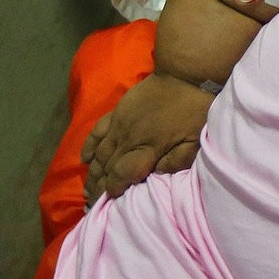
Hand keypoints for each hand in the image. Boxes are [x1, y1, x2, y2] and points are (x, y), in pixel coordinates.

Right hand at [83, 71, 215, 203]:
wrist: (184, 75)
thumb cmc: (194, 109)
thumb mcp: (194, 140)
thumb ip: (176, 161)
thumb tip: (155, 174)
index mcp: (148, 147)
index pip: (123, 174)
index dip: (114, 188)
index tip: (109, 201)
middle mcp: (128, 138)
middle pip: (107, 167)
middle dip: (99, 187)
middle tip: (92, 203)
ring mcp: (119, 124)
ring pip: (99, 153)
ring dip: (92, 173)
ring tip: (87, 189)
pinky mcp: (117, 112)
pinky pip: (96, 132)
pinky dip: (88, 147)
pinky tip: (83, 159)